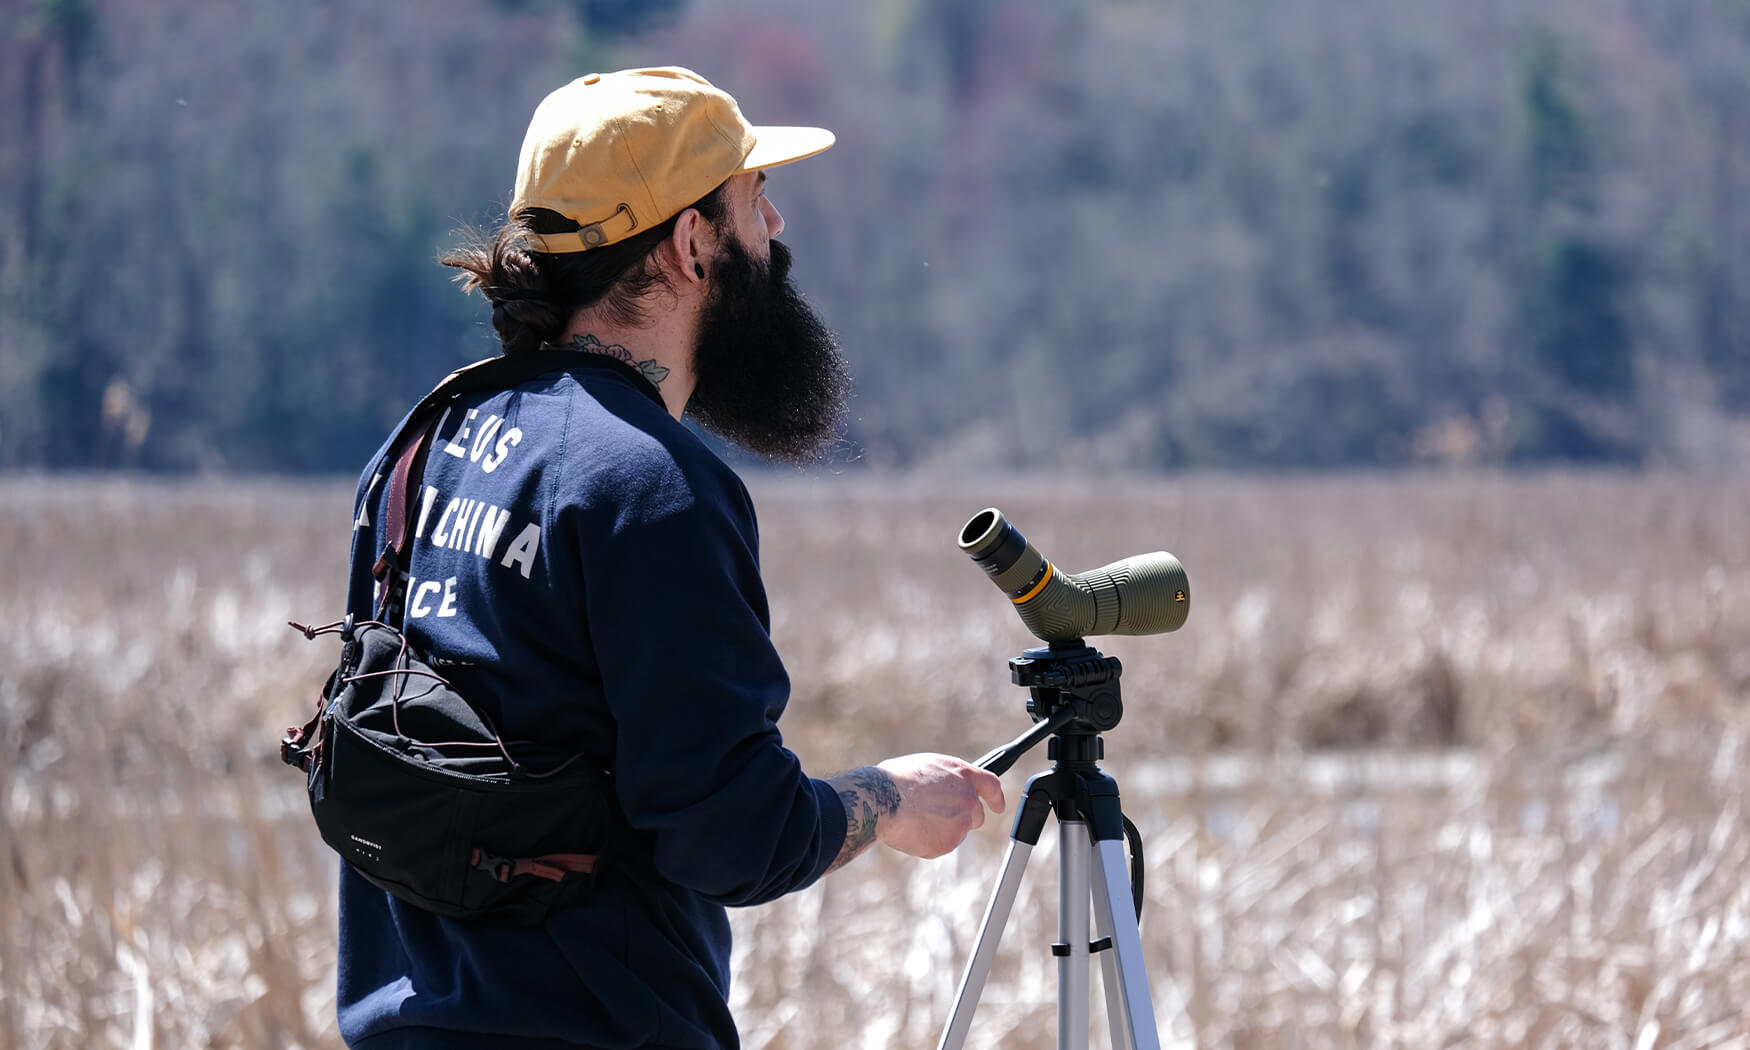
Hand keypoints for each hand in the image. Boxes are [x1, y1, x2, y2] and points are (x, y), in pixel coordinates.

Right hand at [873, 752, 1006, 858]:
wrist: (881, 801)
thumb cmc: (894, 780)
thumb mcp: (925, 766)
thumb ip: (945, 778)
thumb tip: (944, 787)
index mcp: (962, 774)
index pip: (991, 785)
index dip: (996, 798)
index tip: (998, 806)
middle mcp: (967, 799)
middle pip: (977, 816)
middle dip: (964, 819)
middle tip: (939, 816)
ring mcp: (960, 823)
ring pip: (955, 832)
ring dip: (941, 829)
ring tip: (914, 818)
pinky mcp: (947, 843)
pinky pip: (939, 845)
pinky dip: (927, 842)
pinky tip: (911, 830)